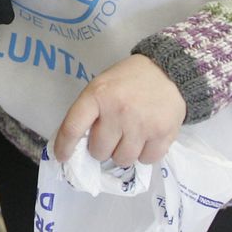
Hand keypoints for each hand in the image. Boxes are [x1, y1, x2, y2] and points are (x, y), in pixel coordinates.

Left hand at [53, 54, 185, 165]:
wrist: (168, 71)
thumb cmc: (129, 80)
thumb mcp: (102, 86)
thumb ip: (90, 111)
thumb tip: (77, 144)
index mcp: (97, 95)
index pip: (73, 128)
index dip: (64, 147)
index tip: (63, 157)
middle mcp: (117, 110)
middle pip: (99, 151)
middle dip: (102, 147)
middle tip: (111, 135)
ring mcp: (141, 124)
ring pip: (122, 160)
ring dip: (123, 153)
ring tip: (130, 136)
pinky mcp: (162, 134)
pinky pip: (146, 160)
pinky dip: (144, 154)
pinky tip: (146, 138)